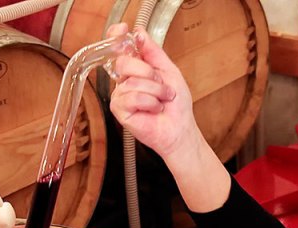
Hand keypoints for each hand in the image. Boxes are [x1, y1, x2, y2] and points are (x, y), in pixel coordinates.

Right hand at [105, 23, 198, 161]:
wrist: (180, 128)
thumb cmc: (176, 105)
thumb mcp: (169, 71)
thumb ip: (153, 52)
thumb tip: (139, 32)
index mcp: (135, 69)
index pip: (118, 48)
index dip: (116, 37)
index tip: (123, 29)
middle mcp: (125, 80)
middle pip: (123, 62)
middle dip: (148, 72)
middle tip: (161, 84)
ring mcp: (120, 95)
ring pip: (132, 82)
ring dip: (155, 91)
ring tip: (162, 100)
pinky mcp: (119, 110)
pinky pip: (132, 97)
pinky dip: (150, 102)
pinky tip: (155, 109)